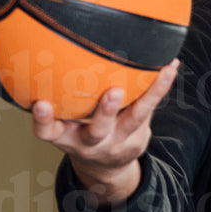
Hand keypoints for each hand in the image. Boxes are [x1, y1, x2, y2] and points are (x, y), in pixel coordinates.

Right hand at [31, 60, 178, 204]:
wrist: (104, 167)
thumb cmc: (77, 131)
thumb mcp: (61, 122)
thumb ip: (56, 96)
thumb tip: (50, 44)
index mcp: (65, 137)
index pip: (48, 131)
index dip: (43, 120)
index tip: (41, 105)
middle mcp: (90, 143)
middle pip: (97, 131)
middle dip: (105, 112)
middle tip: (113, 93)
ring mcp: (116, 142)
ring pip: (135, 119)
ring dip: (149, 95)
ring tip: (163, 73)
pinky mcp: (137, 139)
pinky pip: (149, 111)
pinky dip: (160, 87)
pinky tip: (169, 66)